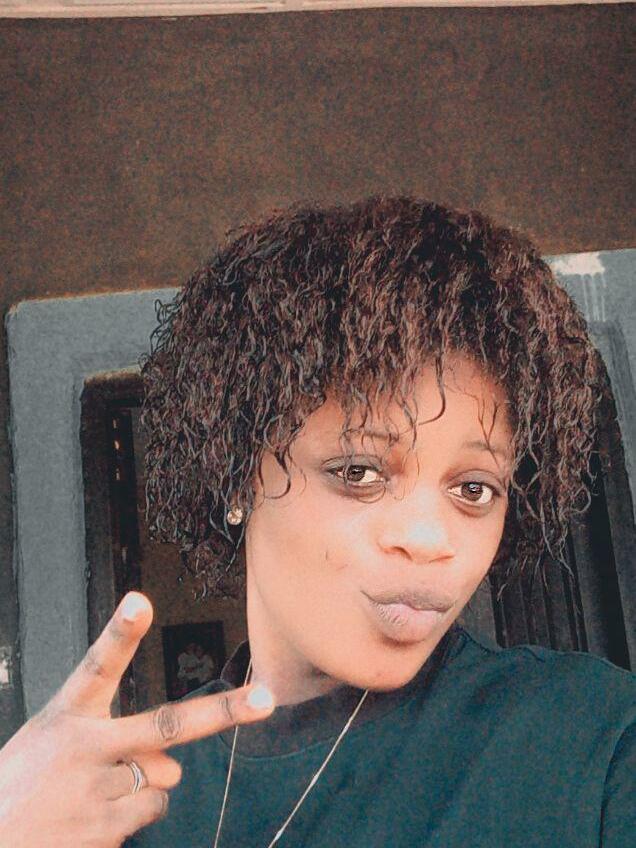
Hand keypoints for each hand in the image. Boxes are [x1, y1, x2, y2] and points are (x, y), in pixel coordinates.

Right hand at [0, 592, 274, 846]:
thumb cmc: (25, 783)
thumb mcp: (59, 743)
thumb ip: (120, 740)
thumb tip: (175, 770)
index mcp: (67, 714)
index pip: (97, 665)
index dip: (121, 633)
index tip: (140, 602)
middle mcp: (85, 748)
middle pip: (165, 724)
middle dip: (222, 712)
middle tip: (265, 699)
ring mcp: (96, 793)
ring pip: (162, 780)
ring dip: (143, 785)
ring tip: (92, 794)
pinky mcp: (104, 832)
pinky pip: (148, 811)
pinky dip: (131, 814)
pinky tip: (89, 820)